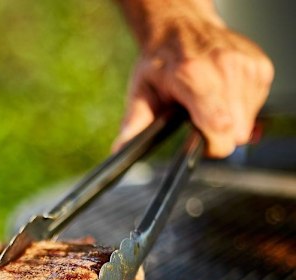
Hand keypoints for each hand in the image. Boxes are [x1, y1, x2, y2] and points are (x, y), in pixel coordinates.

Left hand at [114, 1, 273, 156]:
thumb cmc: (161, 62)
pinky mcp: (261, 68)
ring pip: (246, 124)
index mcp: (193, 75)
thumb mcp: (141, 92)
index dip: (213, 145)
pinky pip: (256, 108)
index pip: (219, 124)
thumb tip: (119, 150)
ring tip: (207, 105)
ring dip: (229, 123)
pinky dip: (240, 110)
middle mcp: (224, 67)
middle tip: (198, 122)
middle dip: (218, 138)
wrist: (182, 28)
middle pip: (235, 131)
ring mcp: (246, 66)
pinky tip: (222, 96)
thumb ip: (134, 124)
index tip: (201, 144)